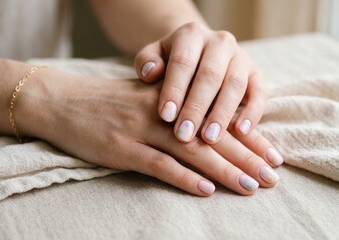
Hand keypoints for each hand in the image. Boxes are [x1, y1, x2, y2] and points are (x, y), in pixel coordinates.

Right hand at [19, 71, 281, 195]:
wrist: (64, 101)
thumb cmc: (110, 103)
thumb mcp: (148, 99)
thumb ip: (179, 111)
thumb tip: (212, 133)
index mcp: (174, 98)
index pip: (220, 120)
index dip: (249, 138)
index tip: (273, 155)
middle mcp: (163, 112)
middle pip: (212, 137)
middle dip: (246, 157)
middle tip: (273, 176)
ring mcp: (142, 130)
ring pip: (191, 151)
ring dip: (223, 170)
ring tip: (251, 186)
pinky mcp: (123, 148)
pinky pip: (158, 165)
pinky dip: (183, 178)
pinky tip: (205, 190)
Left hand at [134, 22, 267, 144]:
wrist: (198, 55)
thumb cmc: (170, 62)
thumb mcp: (153, 57)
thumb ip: (146, 62)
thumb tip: (150, 74)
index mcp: (192, 34)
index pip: (183, 61)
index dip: (174, 89)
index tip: (166, 116)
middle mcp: (220, 42)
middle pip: (210, 75)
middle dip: (197, 107)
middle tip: (184, 135)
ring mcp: (242, 57)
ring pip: (235, 85)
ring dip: (222, 114)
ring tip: (210, 139)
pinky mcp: (257, 75)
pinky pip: (260, 93)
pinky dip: (252, 113)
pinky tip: (241, 132)